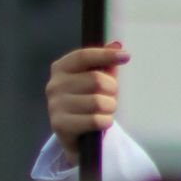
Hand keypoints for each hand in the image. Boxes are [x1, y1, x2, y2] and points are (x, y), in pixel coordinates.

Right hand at [46, 43, 129, 160]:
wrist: (76, 135)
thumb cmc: (87, 102)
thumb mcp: (96, 81)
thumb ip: (105, 64)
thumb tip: (117, 45)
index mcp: (61, 68)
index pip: (83, 56)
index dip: (105, 55)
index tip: (126, 56)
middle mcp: (54, 85)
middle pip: (96, 80)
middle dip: (112, 90)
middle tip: (111, 96)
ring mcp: (55, 105)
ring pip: (98, 102)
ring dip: (110, 108)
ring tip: (106, 111)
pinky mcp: (60, 125)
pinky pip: (95, 120)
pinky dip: (106, 121)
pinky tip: (103, 122)